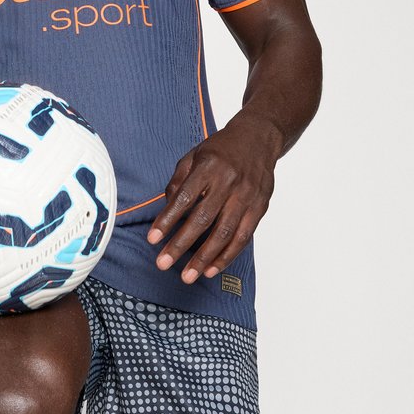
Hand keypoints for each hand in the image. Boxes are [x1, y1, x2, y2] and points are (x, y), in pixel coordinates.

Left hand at [147, 113, 279, 283]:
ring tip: (188, 275)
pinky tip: (212, 269)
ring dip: (204, 258)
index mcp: (208, 167)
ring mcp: (247, 196)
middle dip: (181, 245)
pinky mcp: (260, 207)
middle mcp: (229, 182)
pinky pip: (243, 237)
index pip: (184, 198)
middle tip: (163, 264)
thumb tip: (167, 210)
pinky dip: (227, 255)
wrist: (259, 138)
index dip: (167, 221)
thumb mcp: (194, 155)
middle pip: (202, 220)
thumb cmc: (222, 149)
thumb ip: (178, 181)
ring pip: (224, 233)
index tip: (153, 240)